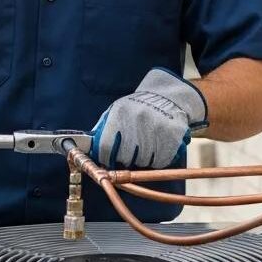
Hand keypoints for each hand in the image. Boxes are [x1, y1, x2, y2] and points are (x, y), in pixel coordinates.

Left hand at [90, 68, 208, 168]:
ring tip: (144, 147)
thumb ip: (104, 127)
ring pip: (141, 161)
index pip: (105, 146)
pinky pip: (158, 161)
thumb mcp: (117, 110)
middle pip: (123, 156)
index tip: (106, 161)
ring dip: (140, 160)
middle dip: (123, 159)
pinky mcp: (171, 138)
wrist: (168, 99)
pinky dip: (155, 160)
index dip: (104, 158)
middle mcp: (137, 122)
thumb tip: (90, 148)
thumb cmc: (138, 107)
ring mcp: (155, 130)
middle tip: (127, 154)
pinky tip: (155, 149)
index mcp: (120, 114)